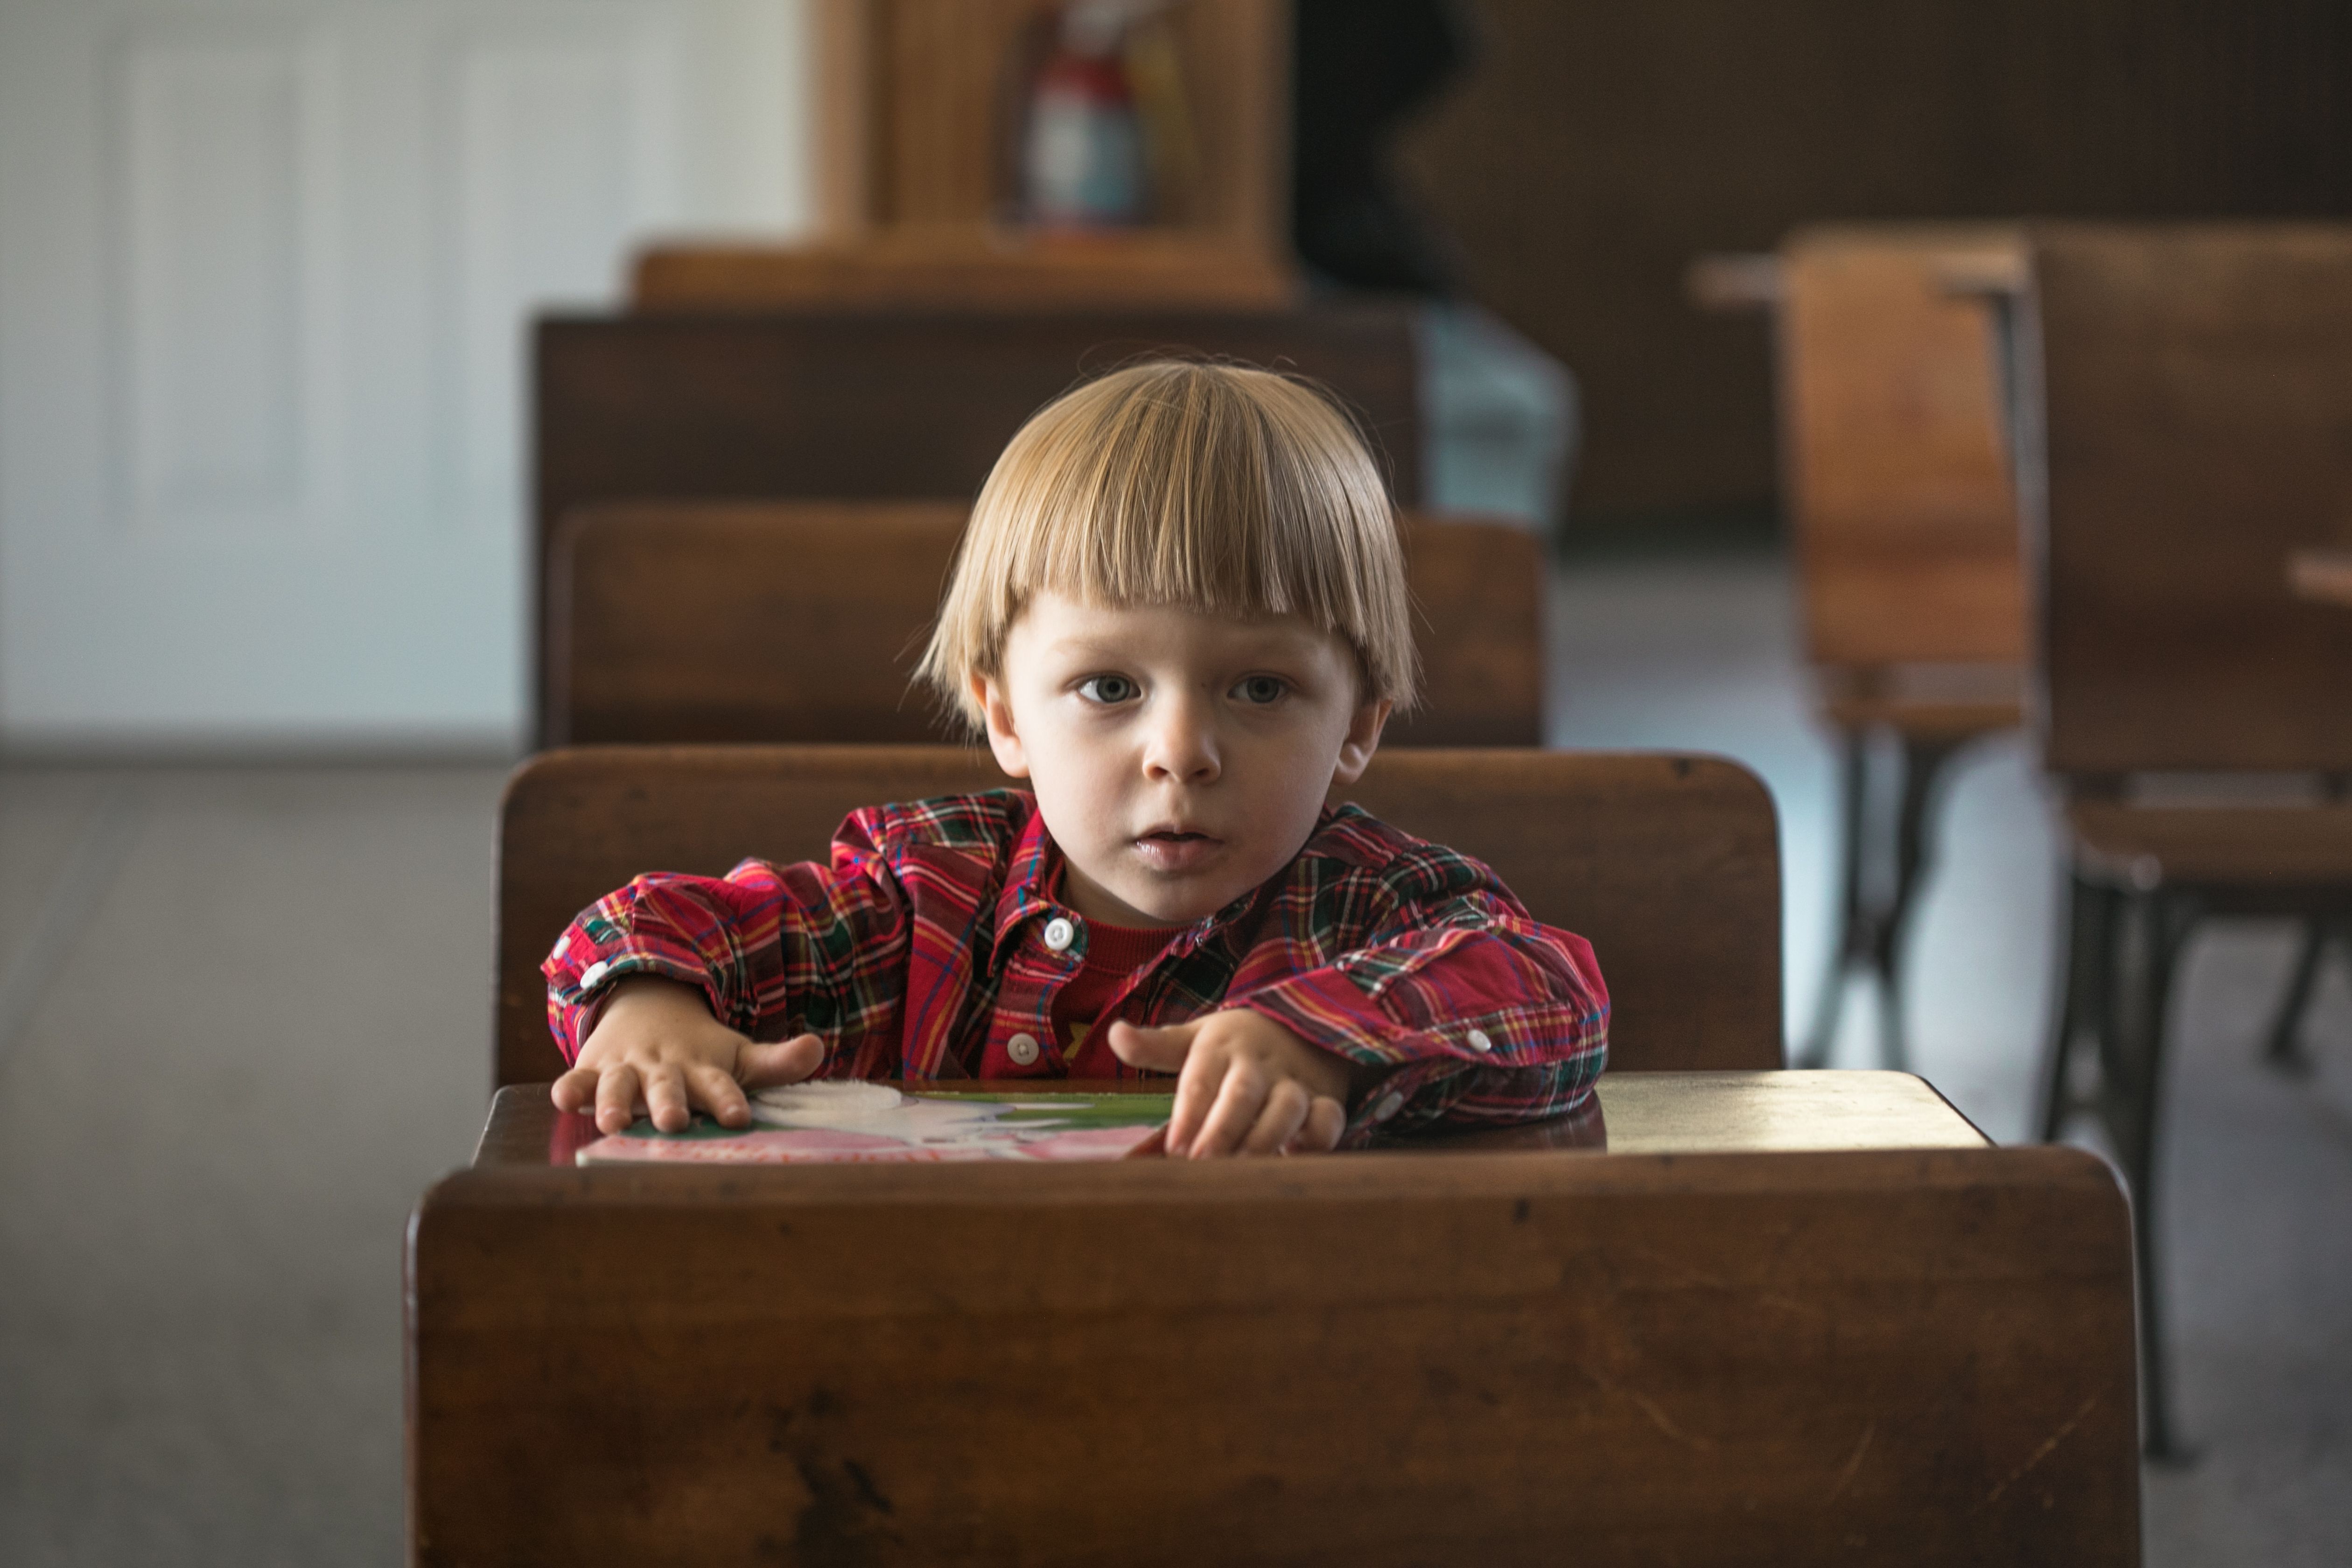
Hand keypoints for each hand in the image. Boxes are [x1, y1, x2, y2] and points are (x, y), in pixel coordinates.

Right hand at [551, 975, 823, 1133]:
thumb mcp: (737, 1056)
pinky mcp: (593, 1070)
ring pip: (618, 1086)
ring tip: (612, 1122)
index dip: (728, 1100)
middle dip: (670, 1104)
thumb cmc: (700, 1051)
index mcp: (702, 1069)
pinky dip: (570, 1088)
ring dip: (614, 1102)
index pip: (720, 1085)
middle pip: (668, 1087)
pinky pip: (578, 1079)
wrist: (648, 1009)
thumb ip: (776, 1063)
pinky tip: (563, 1098)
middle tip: (675, 1121)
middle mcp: (664, 1070)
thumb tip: (817, 1048)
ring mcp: (626, 1069)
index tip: (739, 1118)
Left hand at [1107, 1010, 1357, 1157]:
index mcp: (1220, 1047)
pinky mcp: (1325, 1100)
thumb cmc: (1234, 1045)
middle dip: (1222, 1128)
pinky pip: (1328, 1118)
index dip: (1189, 1113)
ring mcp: (1294, 1081)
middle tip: (1200, 1163)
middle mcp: (1258, 1063)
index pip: (1201, 1079)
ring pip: (1285, 1107)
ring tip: (1243, 1171)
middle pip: (1241, 1092)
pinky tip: (1297, 1157)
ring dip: (1264, 1139)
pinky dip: (1318, 1138)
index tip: (1173, 1148)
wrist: (1302, 1028)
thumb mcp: (1195, 1038)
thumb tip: (1114, 1035)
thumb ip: (1154, 1047)